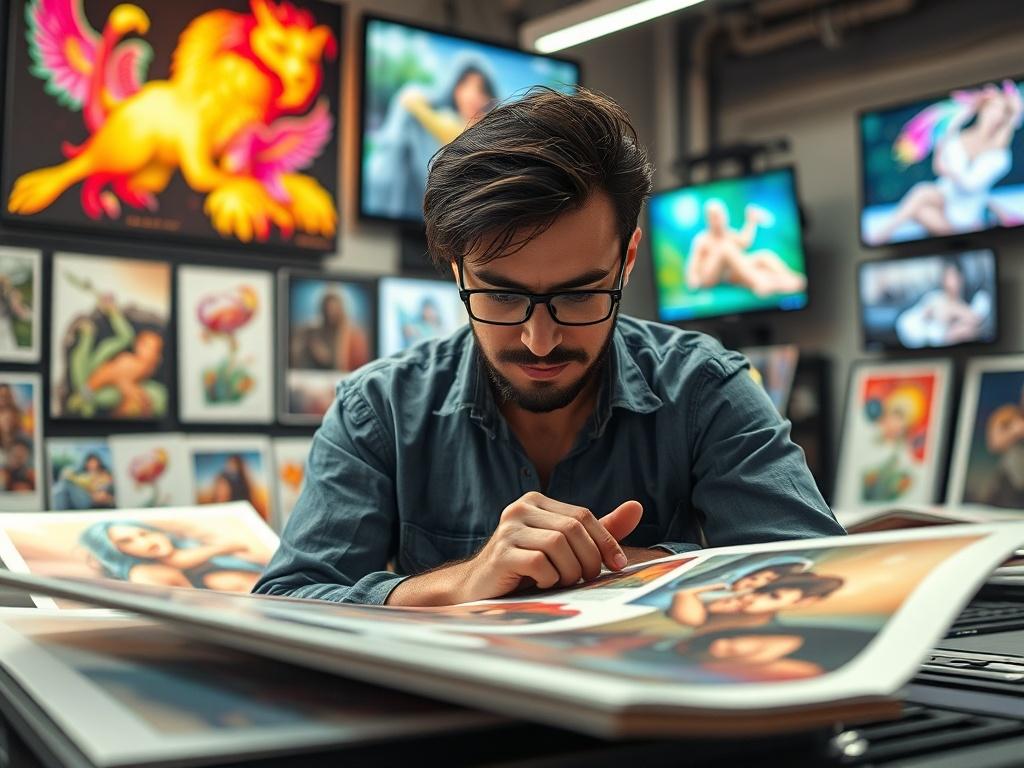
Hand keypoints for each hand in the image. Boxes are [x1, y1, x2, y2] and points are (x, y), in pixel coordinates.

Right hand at [456, 493, 642, 602]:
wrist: (479, 590)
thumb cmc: (526, 569)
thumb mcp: (565, 547)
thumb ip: (597, 530)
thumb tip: (637, 507)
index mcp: (536, 502)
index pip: (583, 515)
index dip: (606, 541)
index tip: (618, 565)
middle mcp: (519, 509)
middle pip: (573, 529)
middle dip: (589, 559)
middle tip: (588, 579)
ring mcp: (507, 531)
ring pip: (559, 544)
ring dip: (570, 571)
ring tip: (562, 582)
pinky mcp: (500, 554)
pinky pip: (540, 563)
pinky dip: (549, 579)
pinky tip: (542, 584)